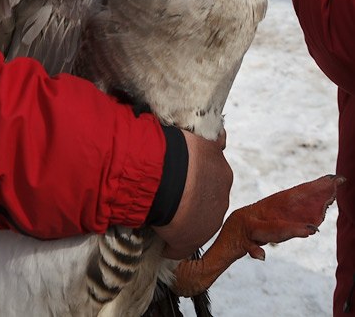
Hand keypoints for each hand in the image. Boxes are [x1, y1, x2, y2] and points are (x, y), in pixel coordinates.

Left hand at [153, 130, 232, 259]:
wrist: (167, 185)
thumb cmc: (168, 214)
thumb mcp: (174, 243)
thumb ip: (177, 247)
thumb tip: (170, 250)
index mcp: (214, 219)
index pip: (203, 214)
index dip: (185, 209)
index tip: (168, 205)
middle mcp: (222, 194)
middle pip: (207, 188)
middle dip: (191, 186)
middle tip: (167, 181)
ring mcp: (218, 168)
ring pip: (208, 165)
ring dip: (193, 164)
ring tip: (169, 160)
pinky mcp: (212, 146)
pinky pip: (216, 140)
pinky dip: (208, 139)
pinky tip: (192, 138)